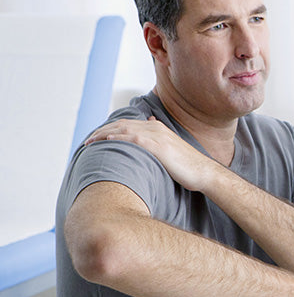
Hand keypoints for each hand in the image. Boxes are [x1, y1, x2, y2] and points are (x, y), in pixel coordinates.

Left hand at [85, 117, 216, 190]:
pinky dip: (119, 139)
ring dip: (105, 135)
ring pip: (124, 130)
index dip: (108, 129)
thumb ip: (158, 140)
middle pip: (122, 124)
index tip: (95, 138)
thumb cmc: (188, 166)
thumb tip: (150, 129)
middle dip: (102, 131)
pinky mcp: (159, 146)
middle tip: (87, 141)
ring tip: (90, 142)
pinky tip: (108, 143)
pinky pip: (134, 139)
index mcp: (157, 128)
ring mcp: (157, 136)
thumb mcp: (172, 150)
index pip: (127, 124)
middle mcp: (156, 128)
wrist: (204, 172)